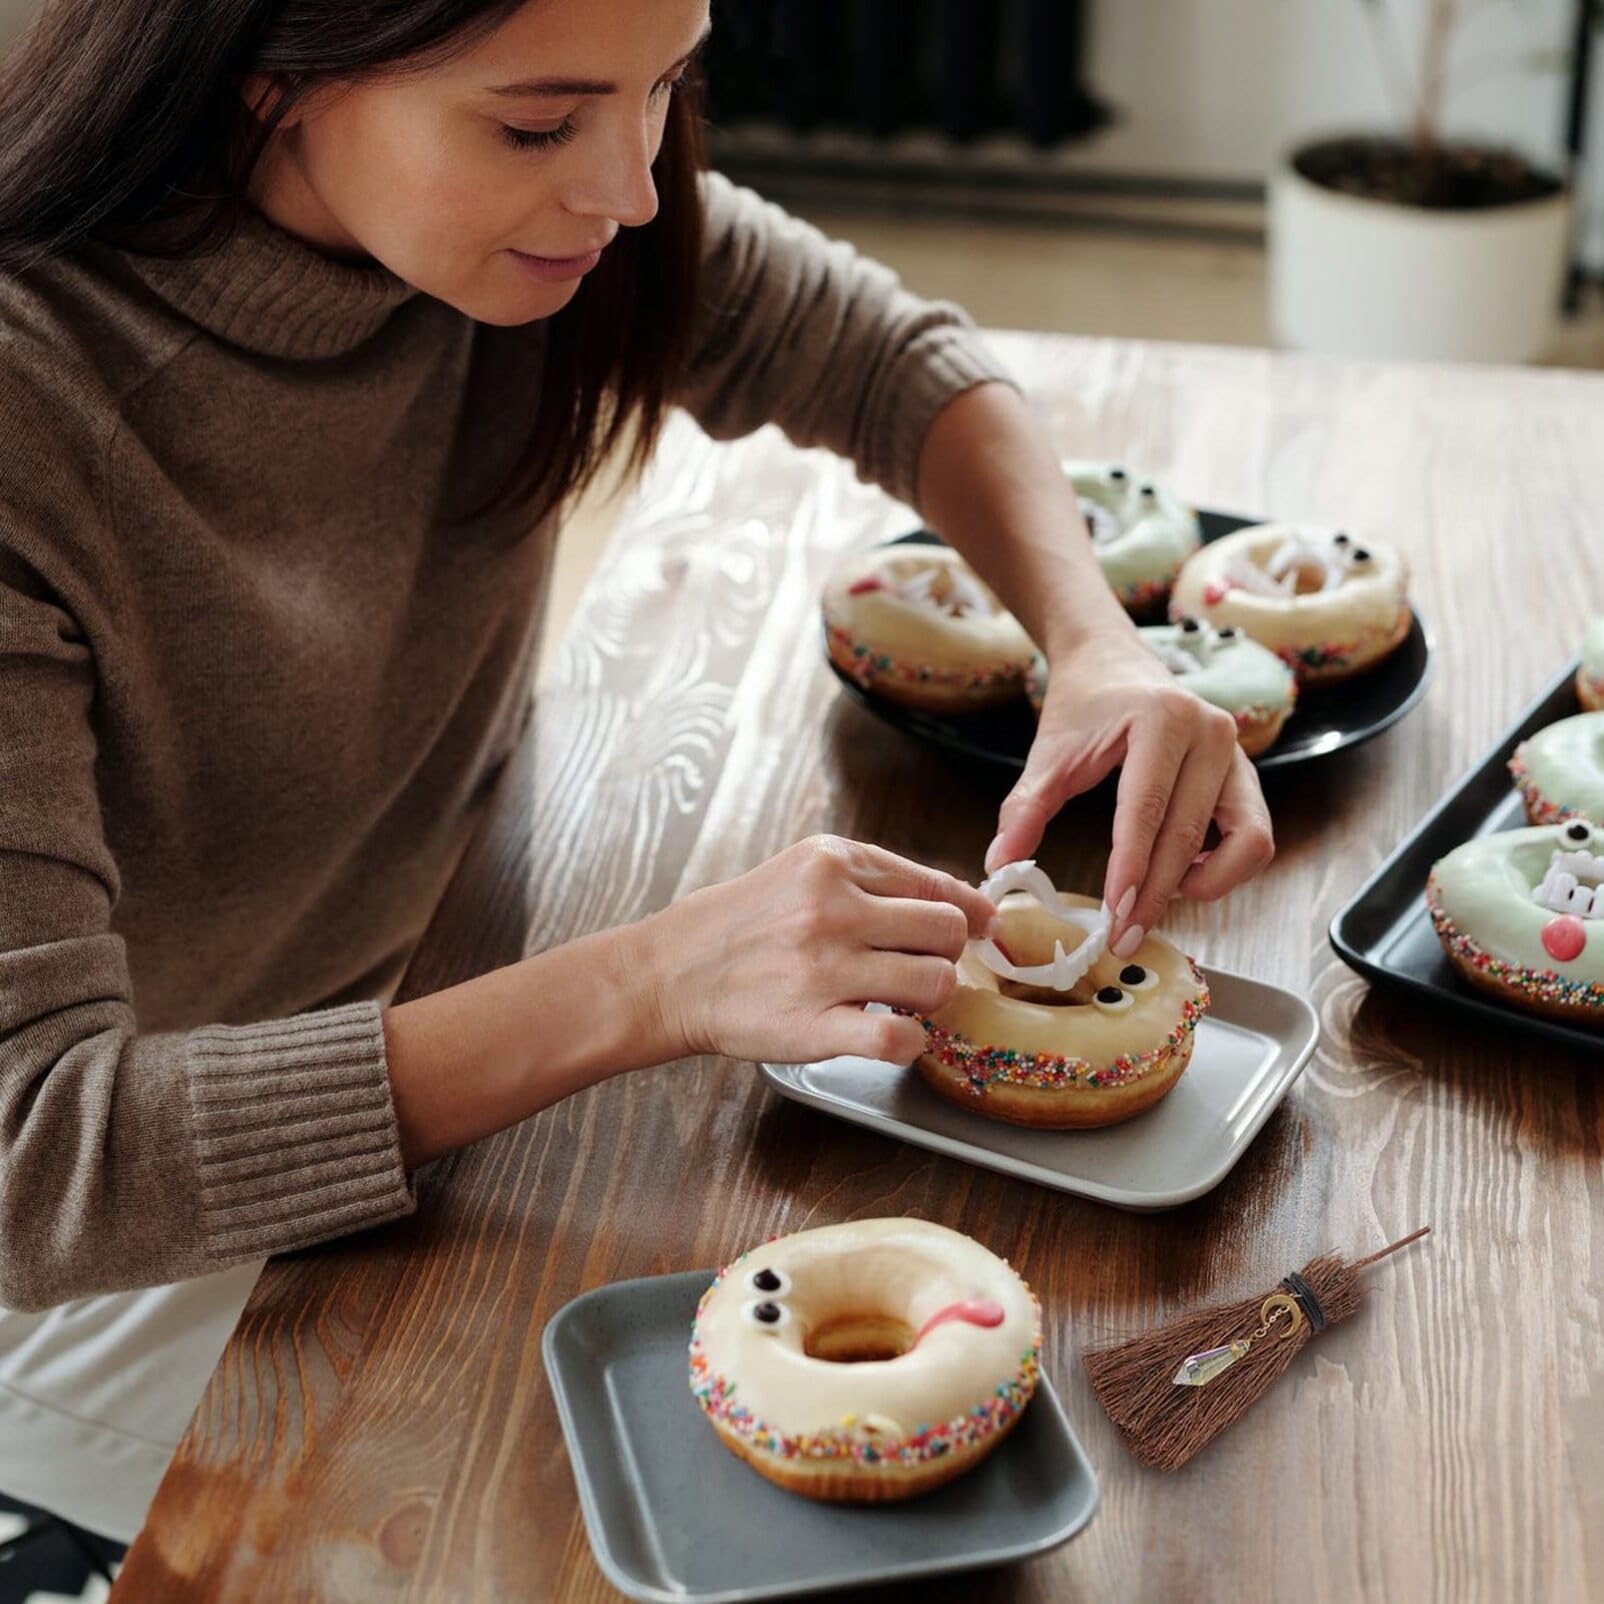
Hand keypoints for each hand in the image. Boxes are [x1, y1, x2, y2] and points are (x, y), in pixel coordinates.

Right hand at [642, 836, 997, 1066]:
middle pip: (947, 931)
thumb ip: (876, 880)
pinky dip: (910, 1043)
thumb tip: (965, 904)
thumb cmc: (742, 926)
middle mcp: (832, 908)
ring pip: (935, 983)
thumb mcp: (804, 873)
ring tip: (898, 1002)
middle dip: (946, 956)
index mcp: (834, 863)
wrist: (671, 972)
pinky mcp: (813, 1024)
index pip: (937, 883)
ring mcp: (823, 967)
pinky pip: (898, 1037)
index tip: (982, 930)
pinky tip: (891, 1036)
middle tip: (919, 970)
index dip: (971, 913)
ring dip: (929, 1000)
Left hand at [984, 636, 1274, 953]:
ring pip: (1245, 841)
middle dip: (1158, 893)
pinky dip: (1226, 866)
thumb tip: (998, 866)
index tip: (1114, 914)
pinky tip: (1184, 875)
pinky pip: (1255, 836)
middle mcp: (1212, 733)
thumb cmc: (1082, 706)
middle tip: (1123, 935)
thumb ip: (1024, 809)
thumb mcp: (1048, 754)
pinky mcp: (1247, 775)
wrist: (1112, 661)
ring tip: (1155, 898)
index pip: (1148, 809)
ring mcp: (1238, 754)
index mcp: (1163, 718)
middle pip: (1189, 834)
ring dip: (1206, 884)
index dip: (1132, 869)